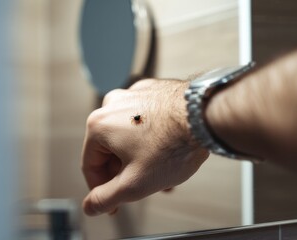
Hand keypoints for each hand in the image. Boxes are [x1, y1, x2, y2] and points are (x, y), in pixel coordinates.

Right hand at [81, 79, 208, 215]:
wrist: (206, 117)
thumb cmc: (174, 144)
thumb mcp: (134, 184)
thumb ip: (106, 198)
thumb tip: (91, 205)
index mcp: (100, 125)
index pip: (91, 166)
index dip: (101, 190)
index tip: (113, 203)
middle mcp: (114, 104)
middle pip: (111, 150)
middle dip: (126, 173)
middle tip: (142, 187)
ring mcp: (135, 95)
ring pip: (130, 137)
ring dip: (141, 158)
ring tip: (161, 172)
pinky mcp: (154, 92)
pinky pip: (145, 121)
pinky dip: (152, 139)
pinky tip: (167, 152)